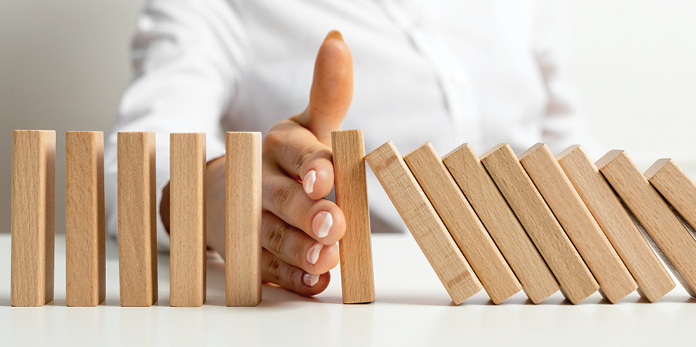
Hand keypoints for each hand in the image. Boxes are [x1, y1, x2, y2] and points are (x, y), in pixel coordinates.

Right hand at [256, 30, 352, 294]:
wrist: (223, 194)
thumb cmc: (283, 159)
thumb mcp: (306, 125)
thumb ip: (327, 92)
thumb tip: (338, 40)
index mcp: (278, 147)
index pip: (295, 153)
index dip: (311, 165)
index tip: (324, 178)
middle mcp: (261, 182)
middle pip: (282, 198)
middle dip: (307, 212)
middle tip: (333, 224)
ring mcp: (251, 221)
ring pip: (273, 237)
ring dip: (300, 249)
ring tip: (325, 258)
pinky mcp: (250, 255)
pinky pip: (268, 270)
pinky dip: (290, 278)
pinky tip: (313, 282)